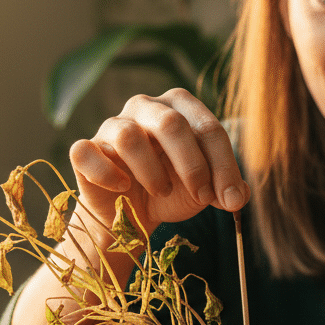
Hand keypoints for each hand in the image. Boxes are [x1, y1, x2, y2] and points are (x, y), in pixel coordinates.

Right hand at [68, 89, 248, 237]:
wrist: (130, 216)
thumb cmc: (172, 191)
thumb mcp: (206, 191)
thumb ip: (226, 188)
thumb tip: (238, 195)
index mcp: (180, 108)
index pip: (208, 127)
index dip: (224, 165)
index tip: (230, 199)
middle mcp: (145, 108)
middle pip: (171, 123)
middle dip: (193, 165)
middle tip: (202, 196)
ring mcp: (112, 126)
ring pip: (129, 136)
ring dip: (152, 171)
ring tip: (162, 191)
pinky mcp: (85, 150)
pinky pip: (86, 152)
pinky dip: (106, 173)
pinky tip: (122, 188)